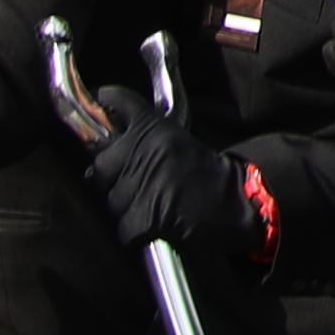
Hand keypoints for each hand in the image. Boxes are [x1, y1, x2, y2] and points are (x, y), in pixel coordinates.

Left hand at [87, 92, 263, 273]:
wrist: (237, 200)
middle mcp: (146, 150)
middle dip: (110, 182)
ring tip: (150, 207)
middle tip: (133, 187)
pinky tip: (151, 228)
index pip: (119, 103)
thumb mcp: (176, 142)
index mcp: (154, 129)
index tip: (101, 100)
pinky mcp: (146, 216)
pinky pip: (122, 230)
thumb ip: (141, 144)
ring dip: (124, 210)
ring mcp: (145, 183)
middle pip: (99, 167)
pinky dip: (134, 234)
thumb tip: (97, 163)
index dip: (107, 100)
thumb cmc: (206, 174)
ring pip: (110, 202)